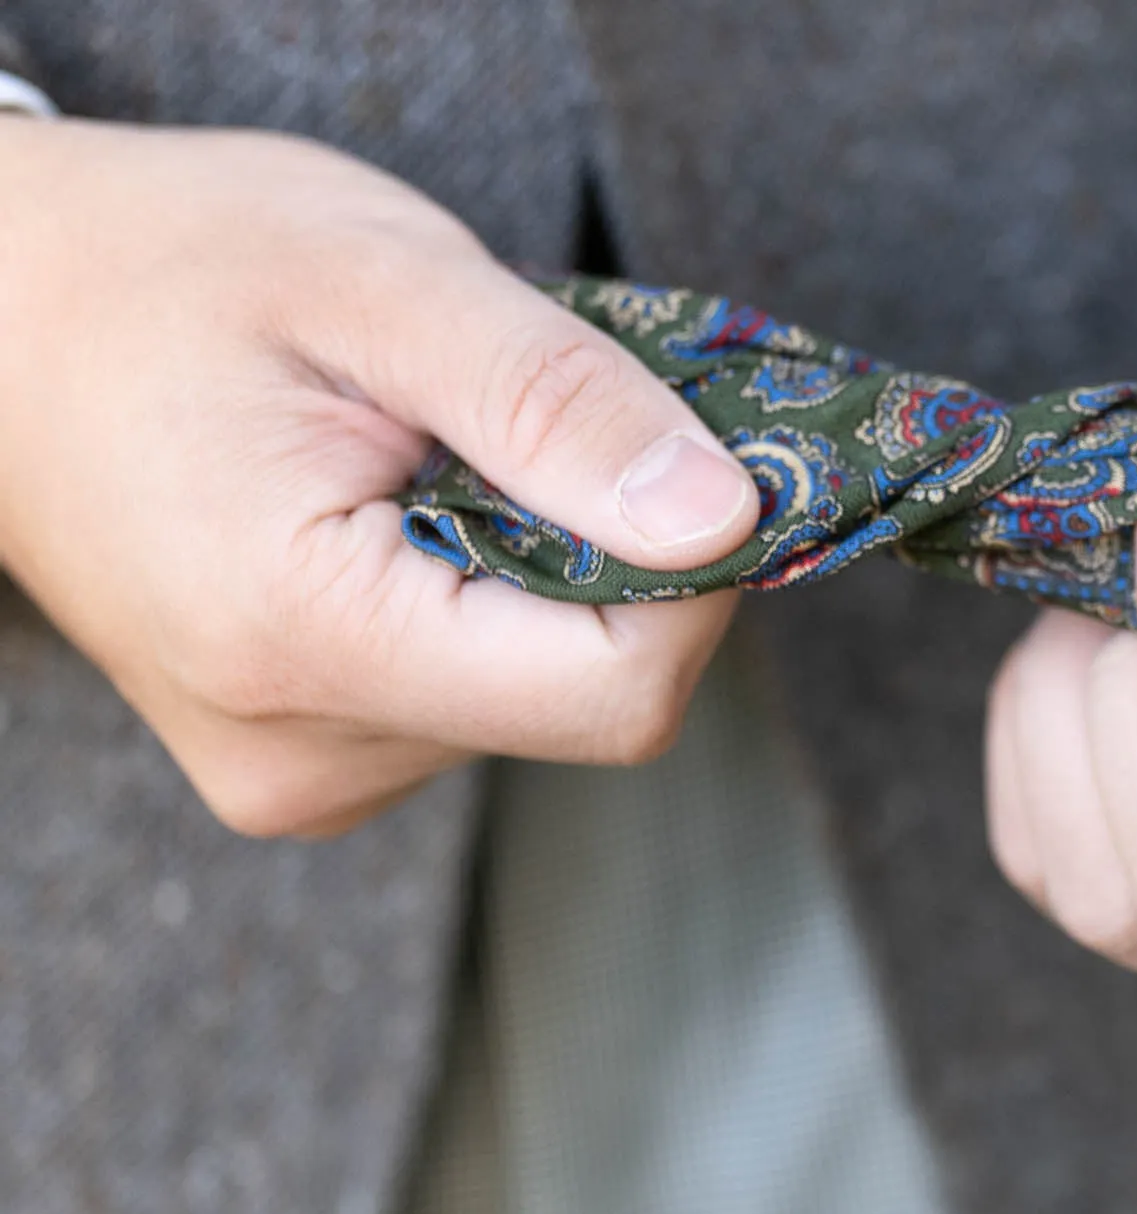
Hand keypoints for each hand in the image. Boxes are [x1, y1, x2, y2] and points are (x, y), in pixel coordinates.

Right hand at [0, 119, 759, 836]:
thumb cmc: (167, 270)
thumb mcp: (380, 282)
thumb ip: (560, 405)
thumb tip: (725, 518)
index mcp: (301, 639)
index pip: (616, 691)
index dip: (694, 576)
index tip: (671, 453)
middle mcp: (304, 753)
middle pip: (589, 696)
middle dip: (602, 554)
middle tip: (501, 423)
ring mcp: (309, 775)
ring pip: (543, 695)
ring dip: (537, 568)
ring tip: (414, 457)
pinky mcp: (320, 764)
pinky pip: (482, 694)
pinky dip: (486, 596)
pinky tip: (394, 511)